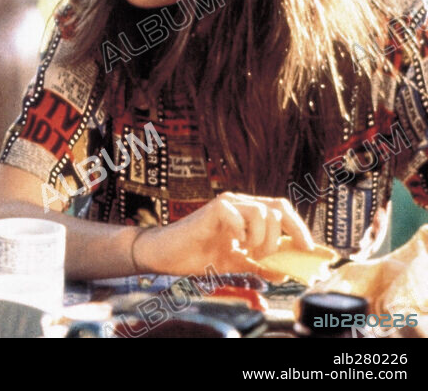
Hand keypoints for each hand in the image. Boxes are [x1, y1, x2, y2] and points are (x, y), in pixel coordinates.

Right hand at [133, 192, 315, 279]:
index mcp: (247, 213)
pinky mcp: (213, 209)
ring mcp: (226, 204)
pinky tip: (232, 244)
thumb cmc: (198, 255)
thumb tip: (285, 272)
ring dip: (261, 238)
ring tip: (247, 251)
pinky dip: (241, 233)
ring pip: (262, 212)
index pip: (282, 211)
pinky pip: (238, 215)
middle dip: (283, 235)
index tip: (307, 249)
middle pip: (278, 208)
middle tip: (268, 255)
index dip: (299, 228)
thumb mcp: (236, 263)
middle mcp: (239, 203)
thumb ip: (260, 265)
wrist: (168, 255)